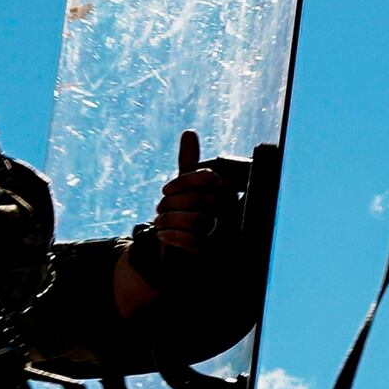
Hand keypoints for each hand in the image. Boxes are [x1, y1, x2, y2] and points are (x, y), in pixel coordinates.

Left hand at [115, 138, 255, 313]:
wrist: (177, 256)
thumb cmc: (182, 217)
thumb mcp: (183, 191)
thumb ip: (188, 163)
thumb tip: (189, 132)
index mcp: (225, 193)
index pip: (208, 178)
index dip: (183, 182)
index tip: (164, 191)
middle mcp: (230, 212)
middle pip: (199, 198)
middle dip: (171, 203)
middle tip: (158, 211)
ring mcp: (225, 234)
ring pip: (196, 220)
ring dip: (169, 221)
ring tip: (158, 223)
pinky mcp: (215, 254)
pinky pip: (194, 242)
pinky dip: (173, 237)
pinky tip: (162, 236)